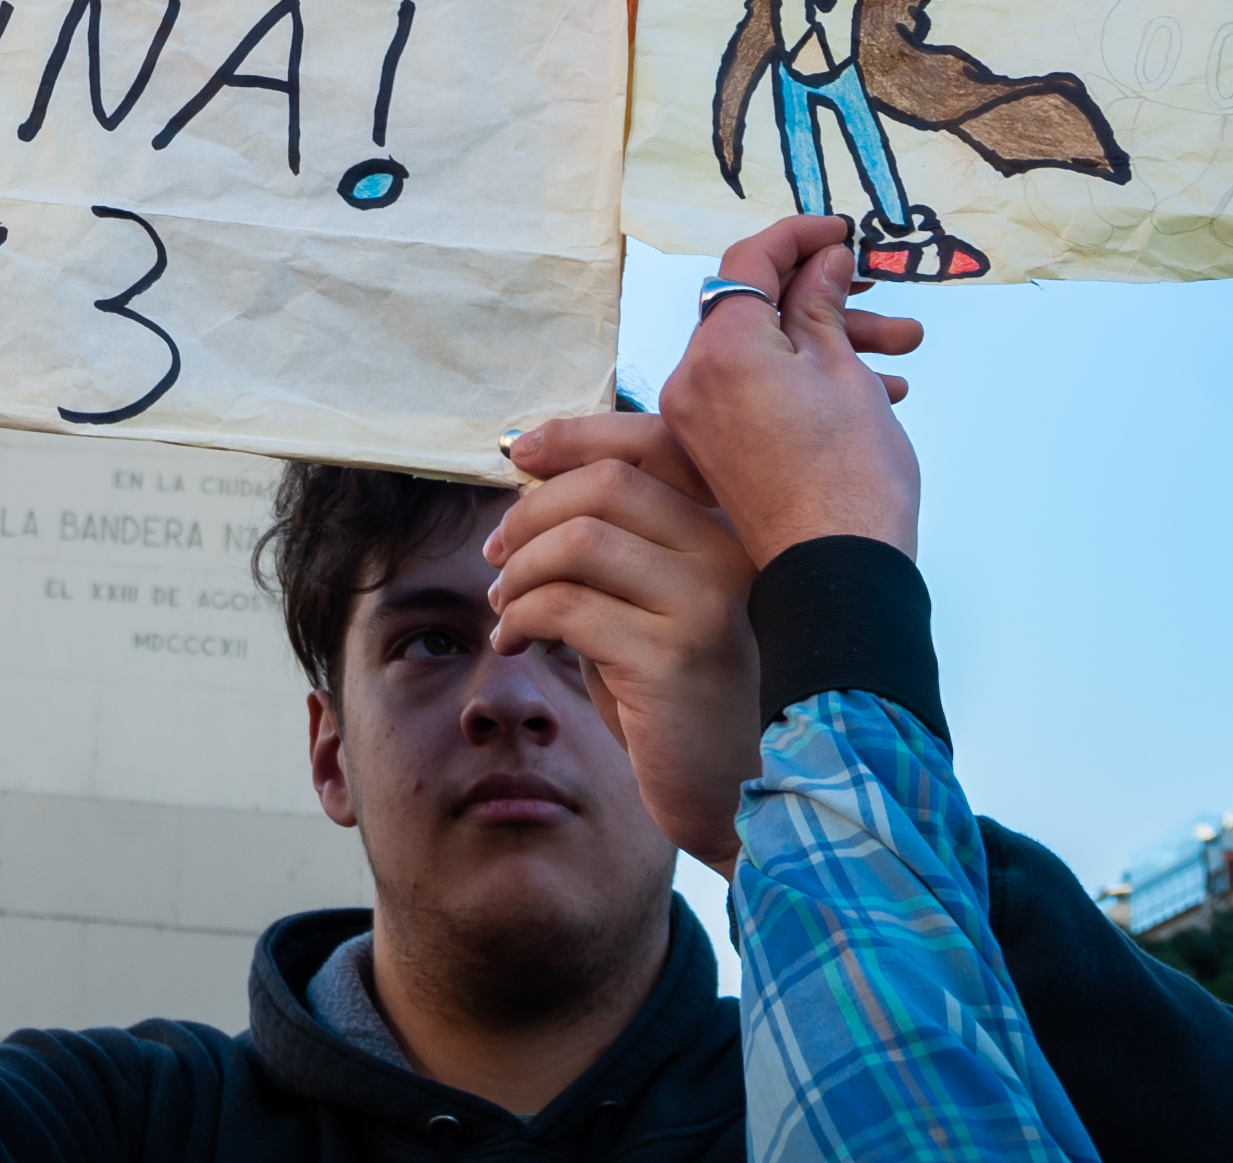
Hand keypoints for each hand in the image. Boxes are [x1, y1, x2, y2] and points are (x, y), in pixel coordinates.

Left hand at [485, 416, 763, 871]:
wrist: (737, 798)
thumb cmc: (682, 699)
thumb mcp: (653, 605)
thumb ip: (616, 545)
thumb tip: (532, 477)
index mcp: (730, 529)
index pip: (654, 442)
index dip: (574, 434)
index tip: (516, 450)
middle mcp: (730, 554)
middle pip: (608, 482)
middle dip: (531, 510)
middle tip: (496, 554)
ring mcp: (707, 603)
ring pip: (580, 538)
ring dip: (520, 568)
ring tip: (504, 604)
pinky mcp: (674, 657)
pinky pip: (566, 606)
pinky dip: (520, 615)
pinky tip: (513, 641)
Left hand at [659, 216, 924, 568]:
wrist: (838, 571)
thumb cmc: (851, 475)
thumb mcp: (845, 370)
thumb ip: (823, 304)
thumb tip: (823, 258)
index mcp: (722, 349)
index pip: (749, 262)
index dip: (798, 236)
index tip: (841, 231)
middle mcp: (695, 378)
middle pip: (757, 308)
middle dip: (825, 295)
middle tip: (878, 289)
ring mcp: (701, 417)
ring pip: (765, 352)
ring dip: (829, 339)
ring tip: (902, 349)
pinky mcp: (716, 448)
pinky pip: (757, 391)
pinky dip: (806, 379)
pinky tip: (877, 388)